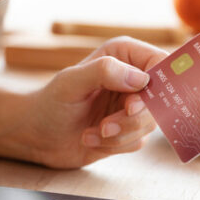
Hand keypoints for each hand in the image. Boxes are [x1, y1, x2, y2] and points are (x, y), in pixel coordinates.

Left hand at [11, 37, 167, 168]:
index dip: (159, 85)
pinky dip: (114, 144)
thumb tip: (141, 78)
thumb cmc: (50, 102)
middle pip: (162, 99)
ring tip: (94, 131)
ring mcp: (132, 106)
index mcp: (123, 55)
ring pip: (151, 124)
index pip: (161, 62)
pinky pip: (138, 141)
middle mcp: (132, 78)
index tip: (134, 105)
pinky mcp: (129, 130)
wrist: (37, 135)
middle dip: (134, 118)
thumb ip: (104, 72)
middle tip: (107, 124)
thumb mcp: (71, 82)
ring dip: (120, 133)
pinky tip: (91, 138)